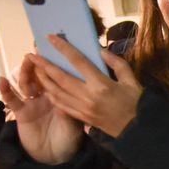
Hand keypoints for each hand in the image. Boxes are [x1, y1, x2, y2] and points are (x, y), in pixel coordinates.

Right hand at [0, 56, 83, 164]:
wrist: (57, 156)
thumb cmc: (69, 138)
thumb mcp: (75, 121)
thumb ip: (72, 106)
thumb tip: (73, 90)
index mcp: (61, 96)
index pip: (56, 76)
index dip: (54, 64)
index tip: (54, 50)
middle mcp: (45, 96)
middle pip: (39, 76)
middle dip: (38, 64)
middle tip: (36, 52)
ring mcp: (32, 103)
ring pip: (26, 83)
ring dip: (25, 72)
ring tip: (26, 62)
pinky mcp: (21, 112)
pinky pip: (12, 100)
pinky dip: (6, 90)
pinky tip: (2, 80)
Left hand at [26, 35, 143, 137]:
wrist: (137, 130)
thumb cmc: (136, 104)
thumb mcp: (132, 81)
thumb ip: (116, 63)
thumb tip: (100, 51)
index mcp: (101, 84)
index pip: (78, 61)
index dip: (63, 48)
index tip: (51, 38)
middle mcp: (88, 95)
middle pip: (60, 77)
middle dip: (43, 65)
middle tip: (31, 54)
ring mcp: (82, 108)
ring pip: (56, 92)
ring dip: (43, 79)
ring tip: (34, 69)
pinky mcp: (81, 117)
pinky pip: (61, 105)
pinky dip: (51, 95)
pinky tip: (45, 88)